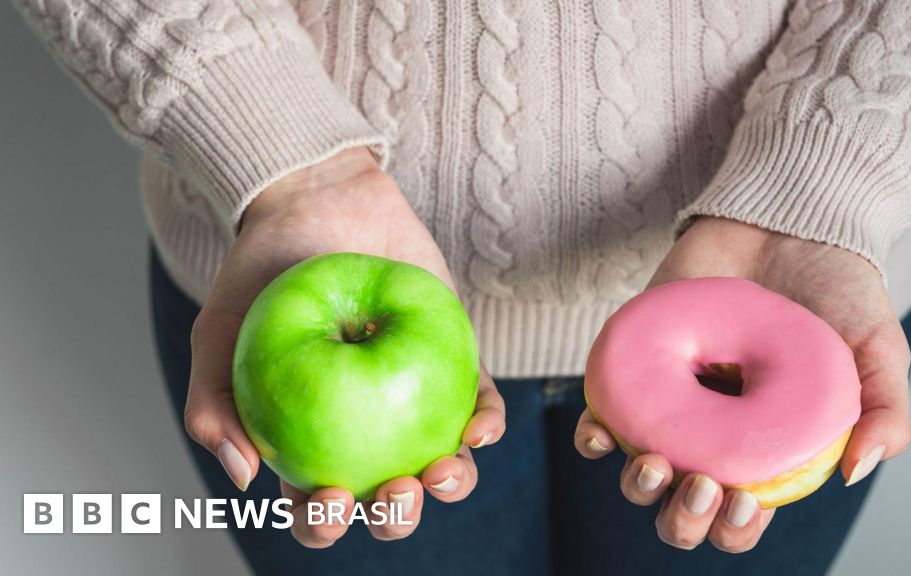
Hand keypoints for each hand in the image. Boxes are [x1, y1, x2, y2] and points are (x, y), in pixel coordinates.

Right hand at [183, 147, 505, 546]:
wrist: (316, 201)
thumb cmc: (260, 274)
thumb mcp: (217, 337)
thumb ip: (212, 406)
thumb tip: (243, 479)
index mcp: (310, 440)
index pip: (318, 504)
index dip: (326, 521)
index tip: (332, 496)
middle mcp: (366, 429)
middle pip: (387, 498)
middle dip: (397, 517)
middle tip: (398, 493)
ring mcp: (413, 399)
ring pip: (442, 465)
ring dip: (452, 485)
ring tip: (444, 474)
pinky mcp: (454, 363)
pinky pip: (478, 405)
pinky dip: (486, 424)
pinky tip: (481, 431)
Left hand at [575, 216, 910, 552]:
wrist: (787, 222)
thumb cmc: (837, 291)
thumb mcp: (879, 351)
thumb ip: (884, 412)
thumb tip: (852, 473)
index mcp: (767, 449)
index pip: (743, 515)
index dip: (737, 529)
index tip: (746, 503)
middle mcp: (714, 435)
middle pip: (683, 507)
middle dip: (684, 519)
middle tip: (702, 488)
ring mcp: (671, 405)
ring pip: (637, 474)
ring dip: (638, 487)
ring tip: (657, 464)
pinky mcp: (635, 368)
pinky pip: (602, 417)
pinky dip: (594, 436)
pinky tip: (601, 433)